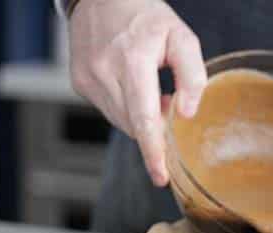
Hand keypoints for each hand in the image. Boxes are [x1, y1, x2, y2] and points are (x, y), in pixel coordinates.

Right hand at [69, 0, 206, 185]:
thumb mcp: (181, 37)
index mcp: (132, 60)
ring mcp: (87, 79)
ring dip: (141, 118)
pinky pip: (109, 111)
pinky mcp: (80, 84)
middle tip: (168, 103)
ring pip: (122, 122)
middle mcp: (104, 72)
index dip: (154, 151)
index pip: (144, 118)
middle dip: (156, 128)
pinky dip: (126, 108)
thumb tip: (187, 112)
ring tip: (150, 88)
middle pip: (134, 125)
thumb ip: (192, 75)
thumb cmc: (145, 16)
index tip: (161, 176)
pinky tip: (133, 86)